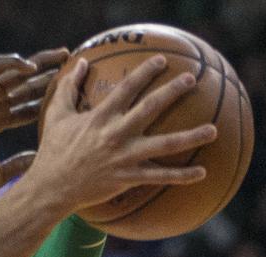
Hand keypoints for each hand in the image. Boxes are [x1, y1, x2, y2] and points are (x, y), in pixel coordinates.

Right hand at [0, 48, 69, 191]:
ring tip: (61, 55)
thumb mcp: (3, 171)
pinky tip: (33, 66)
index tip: (68, 93)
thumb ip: (20, 164)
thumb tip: (38, 161)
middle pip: (21, 84)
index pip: (23, 105)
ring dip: (37, 61)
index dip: (44, 98)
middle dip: (46, 74)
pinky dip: (12, 63)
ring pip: (12, 70)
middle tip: (70, 64)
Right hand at [26, 54, 218, 211]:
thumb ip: (69, 87)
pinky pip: (160, 177)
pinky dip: (182, 176)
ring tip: (213, 130)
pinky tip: (202, 172)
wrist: (52, 187)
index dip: (145, 72)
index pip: (127, 88)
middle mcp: (116, 134)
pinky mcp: (128, 178)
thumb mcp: (57, 114)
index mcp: (100, 117)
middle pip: (151, 108)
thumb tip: (79, 63)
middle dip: (172, 92)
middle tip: (191, 80)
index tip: (162, 61)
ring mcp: (125, 157)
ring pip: (164, 145)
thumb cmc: (54, 150)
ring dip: (191, 137)